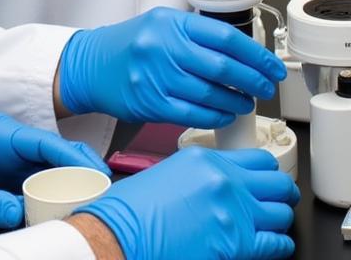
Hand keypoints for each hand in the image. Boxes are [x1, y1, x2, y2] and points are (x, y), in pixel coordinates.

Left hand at [0, 109, 108, 227]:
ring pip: (48, 173)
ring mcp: (8, 163)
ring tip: (92, 206)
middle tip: (104, 194)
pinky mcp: (6, 182)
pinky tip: (66, 214)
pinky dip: (51, 200)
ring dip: (67, 188)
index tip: (96, 173)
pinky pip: (36, 189)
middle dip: (78, 172)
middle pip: (52, 156)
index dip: (71, 155)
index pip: (42, 141)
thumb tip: (21, 214)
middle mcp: (6, 144)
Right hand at [58, 7, 286, 126]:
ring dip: (237, 101)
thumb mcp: (160, 26)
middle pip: (223, 67)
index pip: (225, 37)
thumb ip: (195, 35)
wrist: (91, 65)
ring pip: (211, 94)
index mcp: (169, 22)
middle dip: (253, 80)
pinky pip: (195, 114)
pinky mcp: (151, 102)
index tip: (272, 66)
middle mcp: (162, 46)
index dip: (256, 55)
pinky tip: (224, 114)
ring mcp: (156, 75)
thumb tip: (244, 54)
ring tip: (246, 102)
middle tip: (266, 87)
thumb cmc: (130, 46)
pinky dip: (216, 117)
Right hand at [76, 147, 297, 259]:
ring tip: (269, 223)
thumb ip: (202, 175)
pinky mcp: (238, 242)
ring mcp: (233, 211)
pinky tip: (271, 244)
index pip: (258, 159)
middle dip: (280, 193)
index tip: (264, 179)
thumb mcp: (169, 173)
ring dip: (277, 219)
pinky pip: (278, 243)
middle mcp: (224, 180)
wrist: (122, 230)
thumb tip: (221, 186)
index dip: (266, 172)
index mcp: (204, 158)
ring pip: (282, 212)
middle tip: (275, 200)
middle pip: (278, 182)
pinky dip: (279, 245)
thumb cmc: (134, 207)